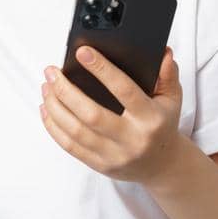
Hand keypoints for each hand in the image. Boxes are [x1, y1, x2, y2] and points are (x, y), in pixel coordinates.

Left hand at [40, 45, 184, 183]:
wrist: (162, 164)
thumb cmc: (163, 125)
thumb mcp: (172, 99)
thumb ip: (168, 75)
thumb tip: (164, 54)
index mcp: (150, 118)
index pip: (124, 90)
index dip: (102, 70)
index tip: (82, 53)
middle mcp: (132, 139)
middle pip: (91, 114)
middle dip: (66, 90)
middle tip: (52, 72)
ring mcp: (114, 155)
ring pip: (76, 131)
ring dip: (55, 107)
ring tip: (46, 87)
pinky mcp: (100, 165)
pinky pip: (70, 146)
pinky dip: (53, 126)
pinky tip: (46, 109)